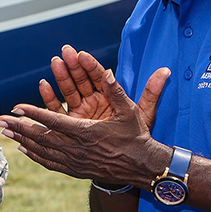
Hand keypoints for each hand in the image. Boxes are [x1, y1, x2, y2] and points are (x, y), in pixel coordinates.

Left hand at [0, 53, 169, 184]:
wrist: (143, 167)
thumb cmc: (136, 136)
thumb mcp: (129, 111)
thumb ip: (116, 91)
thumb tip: (108, 70)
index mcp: (87, 132)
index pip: (54, 120)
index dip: (34, 113)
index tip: (17, 107)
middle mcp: (77, 149)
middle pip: (41, 137)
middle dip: (19, 128)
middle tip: (0, 123)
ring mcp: (76, 162)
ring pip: (43, 151)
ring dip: (23, 141)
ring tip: (6, 134)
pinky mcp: (77, 171)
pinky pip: (51, 163)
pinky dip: (36, 156)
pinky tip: (25, 151)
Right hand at [38, 45, 168, 128]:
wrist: (124, 160)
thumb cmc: (134, 136)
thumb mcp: (143, 114)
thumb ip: (151, 93)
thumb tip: (166, 71)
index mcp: (110, 96)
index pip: (99, 76)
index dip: (91, 65)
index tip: (83, 54)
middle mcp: (94, 101)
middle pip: (82, 80)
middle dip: (73, 65)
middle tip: (65, 51)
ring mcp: (81, 110)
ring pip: (69, 90)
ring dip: (61, 76)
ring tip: (55, 62)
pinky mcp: (71, 122)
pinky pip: (59, 108)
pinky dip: (51, 97)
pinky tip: (44, 84)